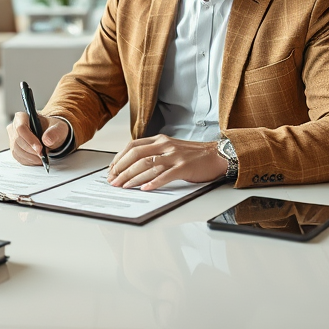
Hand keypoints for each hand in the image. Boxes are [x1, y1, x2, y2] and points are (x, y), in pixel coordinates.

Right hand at [7, 112, 69, 165]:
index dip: (30, 139)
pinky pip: (18, 158)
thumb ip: (54, 132)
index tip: (40, 149)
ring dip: (31, 157)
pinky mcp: (14, 149)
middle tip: (43, 155)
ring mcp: (13, 139)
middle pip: (18, 141)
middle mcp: (14, 127)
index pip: (21, 128)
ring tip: (42, 157)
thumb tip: (47, 140)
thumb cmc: (52, 129)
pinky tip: (37, 159)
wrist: (50, 136)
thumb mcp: (58, 128)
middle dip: (32, 150)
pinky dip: (29, 161)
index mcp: (22, 117)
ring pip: (18, 151)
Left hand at [107, 134, 225, 189]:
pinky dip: (153, 182)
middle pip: (137, 155)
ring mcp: (174, 156)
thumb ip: (154, 152)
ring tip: (123, 186)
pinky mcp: (183, 167)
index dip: (120, 158)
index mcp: (160, 139)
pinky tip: (145, 189)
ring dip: (132, 178)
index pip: (133, 146)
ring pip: (147, 166)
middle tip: (113, 181)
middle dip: (121, 169)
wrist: (217, 155)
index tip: (112, 169)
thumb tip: (133, 165)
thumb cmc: (193, 155)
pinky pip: (165, 175)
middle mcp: (165, 145)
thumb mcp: (170, 148)